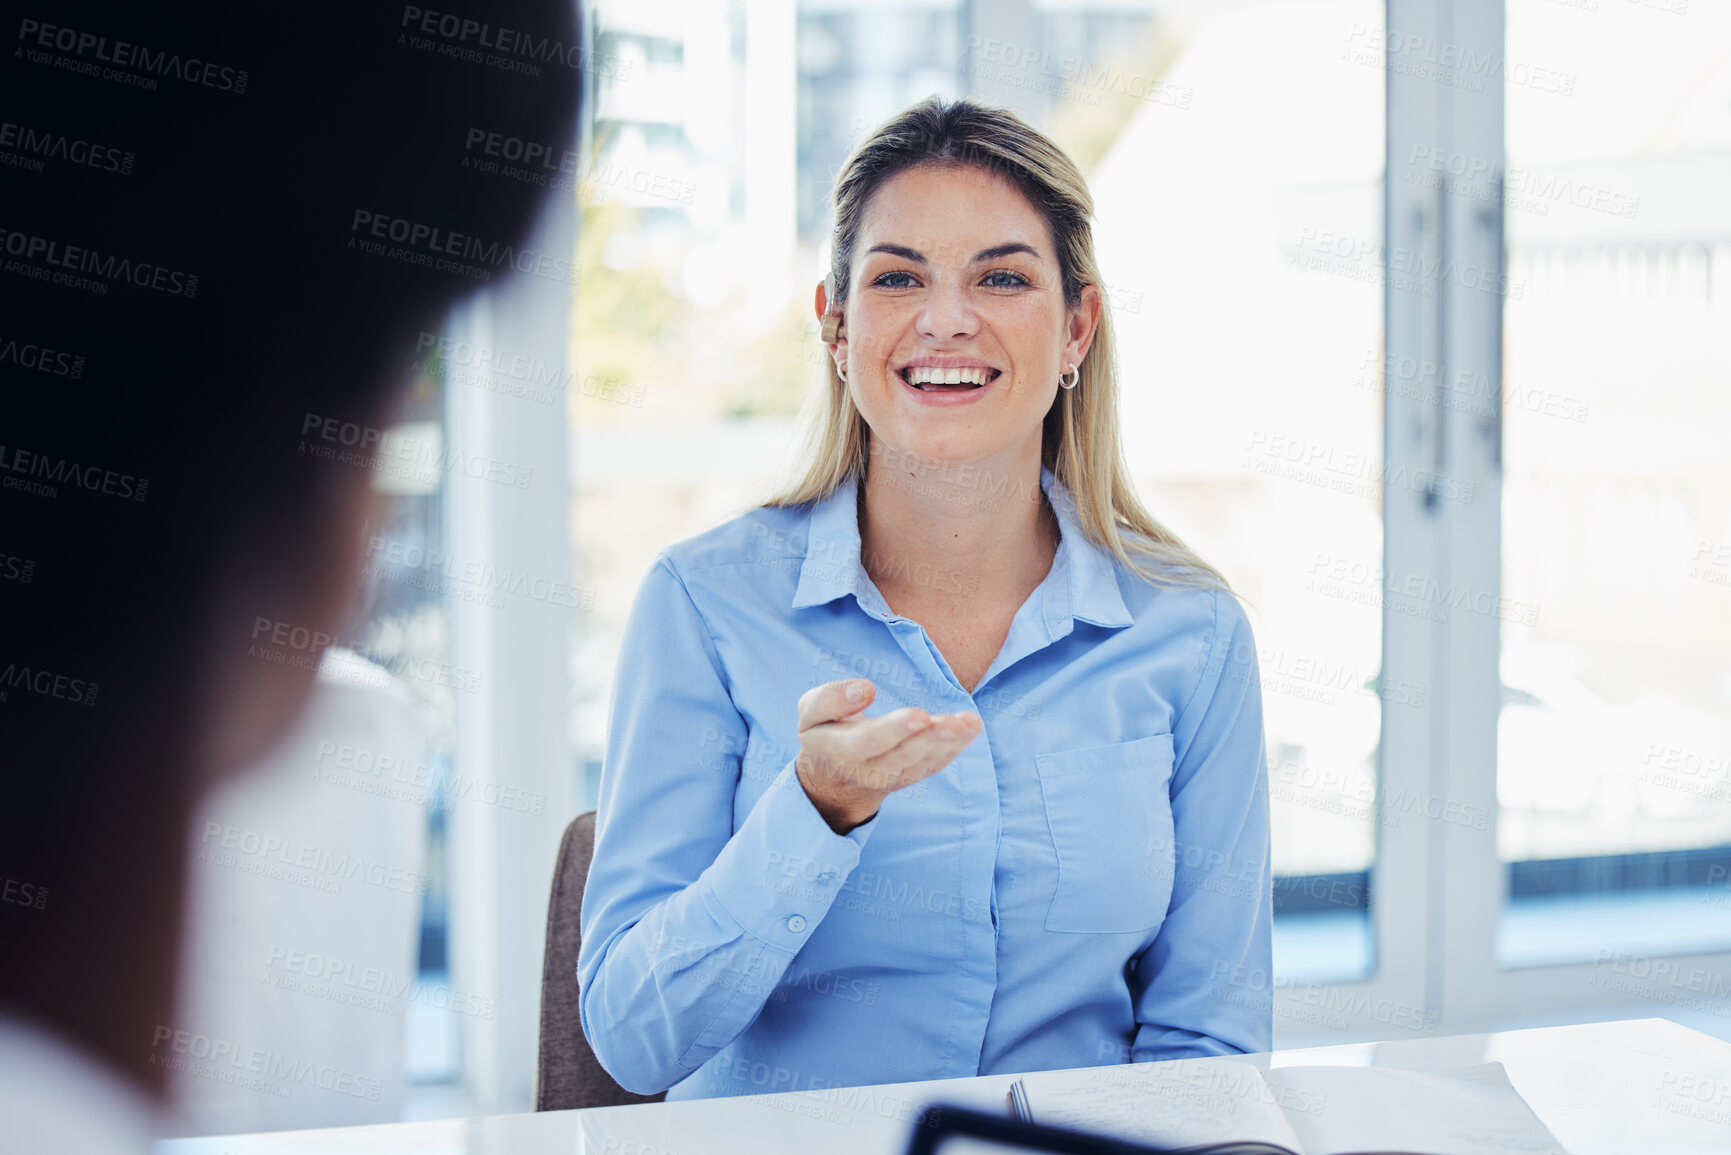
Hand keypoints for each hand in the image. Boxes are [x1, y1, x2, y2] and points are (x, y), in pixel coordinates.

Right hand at [794, 679, 981, 833]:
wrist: (834, 779)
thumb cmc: (825, 732)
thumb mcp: (809, 713)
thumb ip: (828, 699)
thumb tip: (864, 689)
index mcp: (840, 750)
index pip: (868, 743)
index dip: (894, 730)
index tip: (919, 714)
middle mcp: (869, 770)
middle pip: (903, 756)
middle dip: (931, 738)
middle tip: (957, 722)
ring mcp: (894, 777)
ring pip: (923, 763)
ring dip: (950, 743)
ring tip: (970, 722)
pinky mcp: (912, 775)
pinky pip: (935, 765)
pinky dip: (955, 748)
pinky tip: (970, 728)